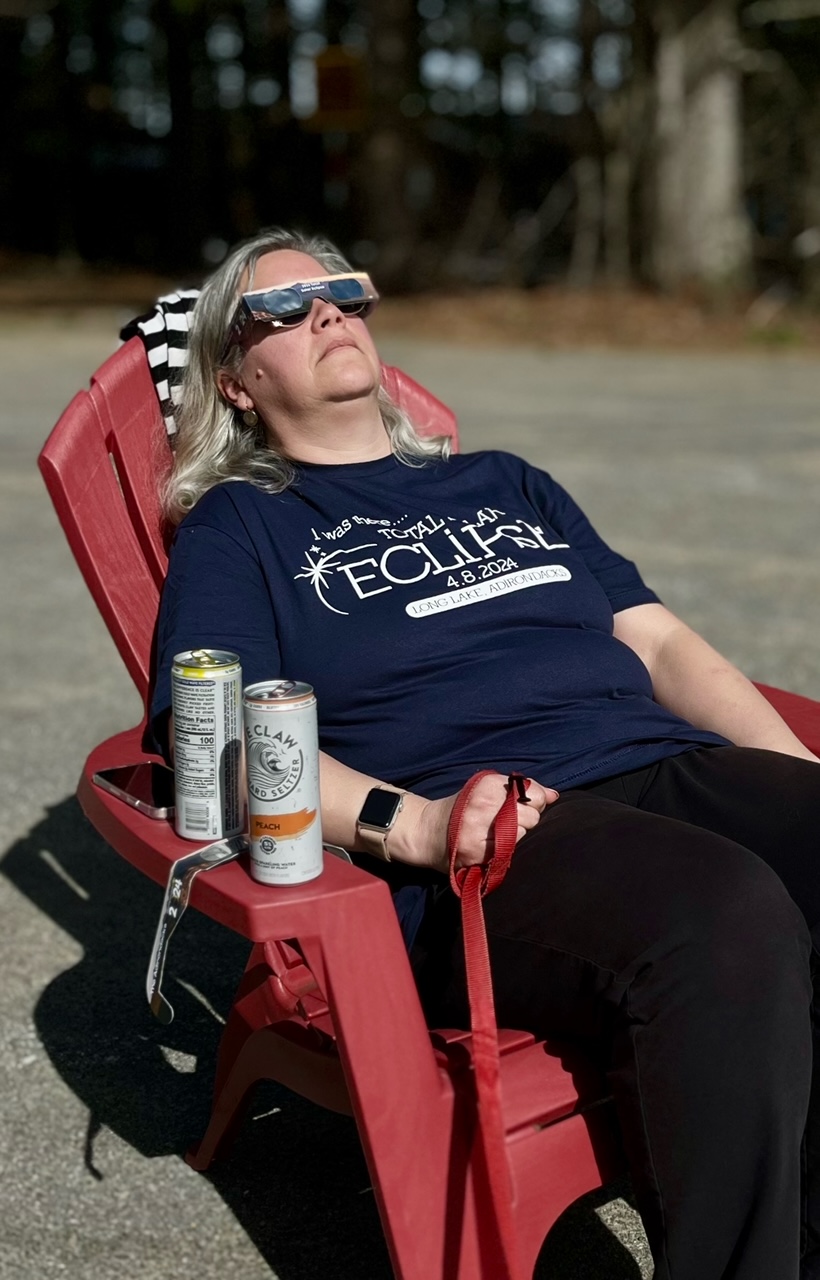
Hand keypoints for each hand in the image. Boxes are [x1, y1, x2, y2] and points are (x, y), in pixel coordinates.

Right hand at [404, 773, 557, 873]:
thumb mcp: (489, 789)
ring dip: (515, 835)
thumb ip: (522, 790)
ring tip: (496, 833)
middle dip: (525, 820)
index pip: (535, 794)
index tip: (522, 806)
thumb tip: (555, 796)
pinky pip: (509, 851)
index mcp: (490, 784)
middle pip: (533, 816)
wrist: (430, 830)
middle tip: (506, 822)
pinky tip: (490, 845)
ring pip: (523, 834)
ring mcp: (480, 829)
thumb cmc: (465, 807)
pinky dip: (504, 850)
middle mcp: (484, 804)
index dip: (535, 802)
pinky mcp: (478, 851)